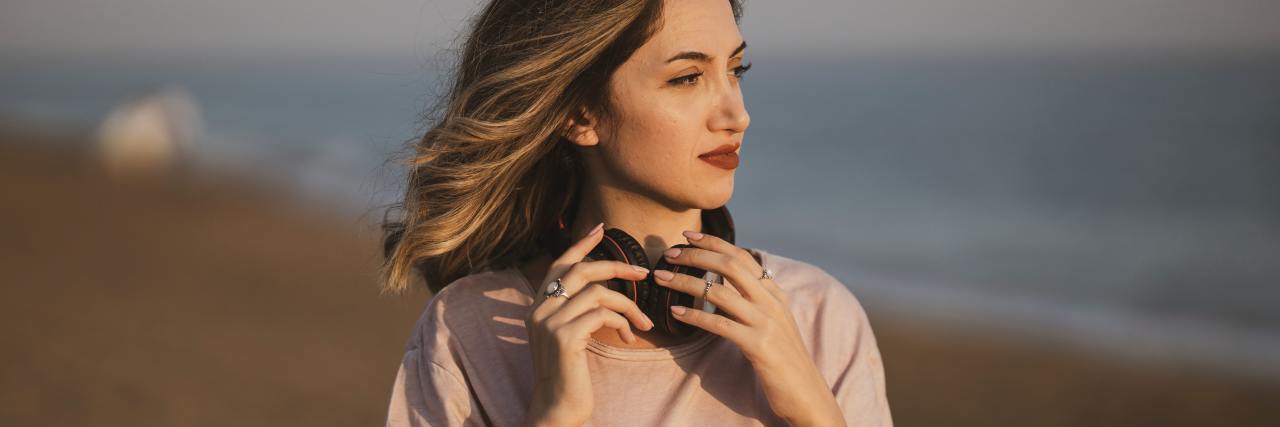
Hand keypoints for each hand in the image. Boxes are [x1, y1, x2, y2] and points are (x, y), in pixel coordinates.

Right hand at [522, 222, 654, 426]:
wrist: (557, 408)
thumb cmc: (569, 374)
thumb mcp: (569, 336)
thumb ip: (577, 311)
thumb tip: (605, 290)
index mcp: (538, 306)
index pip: (559, 264)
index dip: (581, 245)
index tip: (601, 229)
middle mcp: (539, 310)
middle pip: (582, 271)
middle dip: (616, 267)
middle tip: (643, 273)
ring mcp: (550, 323)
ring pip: (599, 294)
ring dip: (629, 307)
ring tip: (643, 324)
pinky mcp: (565, 337)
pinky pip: (603, 315)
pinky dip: (623, 322)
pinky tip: (630, 338)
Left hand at [652, 231, 846, 426]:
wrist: (805, 391)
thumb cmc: (782, 358)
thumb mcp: (772, 321)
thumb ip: (752, 301)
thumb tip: (723, 284)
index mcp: (774, 292)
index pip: (741, 256)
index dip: (713, 242)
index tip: (688, 235)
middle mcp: (771, 302)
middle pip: (729, 266)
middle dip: (696, 255)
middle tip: (669, 254)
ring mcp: (766, 322)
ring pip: (719, 292)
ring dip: (685, 283)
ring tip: (662, 279)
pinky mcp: (759, 345)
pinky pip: (719, 324)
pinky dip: (695, 316)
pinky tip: (676, 313)